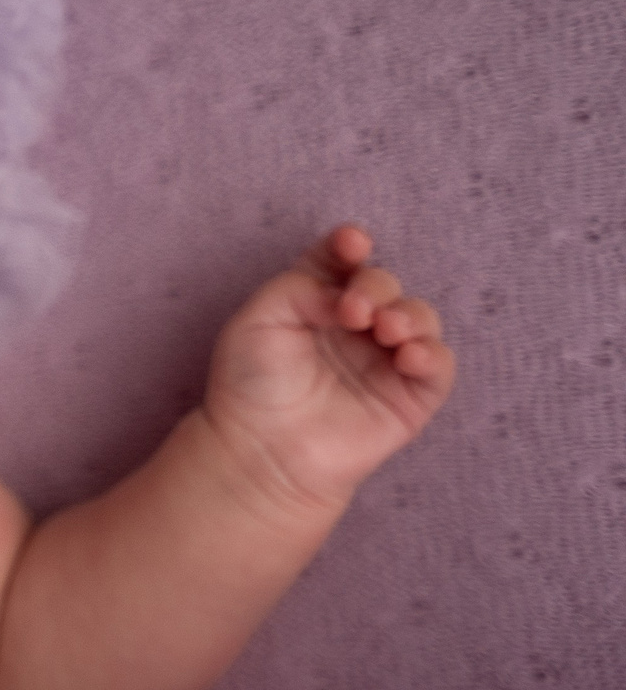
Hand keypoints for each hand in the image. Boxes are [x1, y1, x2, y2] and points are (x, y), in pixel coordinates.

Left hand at [203, 225, 457, 515]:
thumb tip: (348, 292)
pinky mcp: (409, 396)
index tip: (351, 242)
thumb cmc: (250, 383)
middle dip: (376, 285)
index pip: (342, 261)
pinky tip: (408, 355)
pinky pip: (439, 366)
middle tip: (353, 309)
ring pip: (420, 317)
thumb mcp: (259, 318)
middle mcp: (353, 326)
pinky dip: (432, 354)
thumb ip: (301, 287)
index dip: (350, 245)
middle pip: (384, 284)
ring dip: (408, 314)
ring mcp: (383, 359)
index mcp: (315, 300)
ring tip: (384, 329)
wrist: (262, 448)